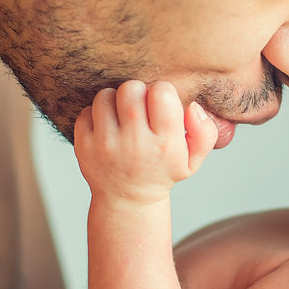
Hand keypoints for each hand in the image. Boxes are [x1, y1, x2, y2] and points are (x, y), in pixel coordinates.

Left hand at [73, 81, 217, 203]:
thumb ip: (204, 132)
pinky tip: (107, 128)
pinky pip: (86, 110)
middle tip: (140, 109)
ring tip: (123, 117)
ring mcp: (105, 145)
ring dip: (115, 101)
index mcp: (165, 143)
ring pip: (106, 96)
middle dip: (137, 92)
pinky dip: (96, 115)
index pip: (161, 91)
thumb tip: (193, 106)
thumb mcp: (192, 160)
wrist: (128, 199)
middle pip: (131, 88)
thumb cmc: (162, 171)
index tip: (160, 106)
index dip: (162, 92)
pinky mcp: (83, 146)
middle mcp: (134, 144)